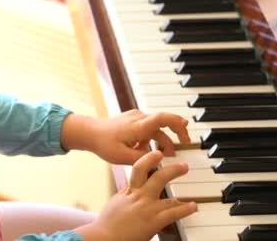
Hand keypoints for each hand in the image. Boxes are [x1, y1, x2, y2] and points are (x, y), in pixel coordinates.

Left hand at [61, 110, 189, 164]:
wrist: (89, 132)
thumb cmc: (103, 143)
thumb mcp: (122, 157)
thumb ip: (142, 158)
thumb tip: (158, 159)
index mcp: (138, 126)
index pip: (163, 118)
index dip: (178, 124)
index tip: (187, 133)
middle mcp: (139, 118)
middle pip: (163, 124)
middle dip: (174, 137)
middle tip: (180, 148)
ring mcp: (136, 117)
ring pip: (155, 129)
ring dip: (160, 141)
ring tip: (159, 154)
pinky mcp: (133, 120)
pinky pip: (147, 128)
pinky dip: (149, 138)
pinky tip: (142, 149)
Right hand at [74, 151, 196, 240]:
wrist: (104, 237)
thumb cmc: (107, 225)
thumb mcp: (114, 204)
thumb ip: (125, 196)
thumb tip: (129, 190)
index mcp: (128, 192)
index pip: (139, 170)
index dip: (148, 160)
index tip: (156, 155)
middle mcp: (138, 196)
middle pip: (155, 174)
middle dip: (169, 167)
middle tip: (181, 165)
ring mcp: (147, 207)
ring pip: (164, 187)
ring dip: (177, 178)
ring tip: (186, 173)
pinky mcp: (153, 221)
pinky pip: (173, 212)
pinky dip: (185, 209)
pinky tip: (193, 206)